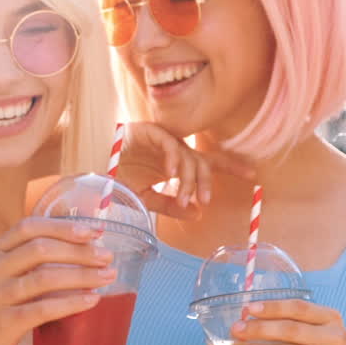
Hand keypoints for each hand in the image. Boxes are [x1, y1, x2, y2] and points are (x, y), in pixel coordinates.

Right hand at [0, 217, 116, 344]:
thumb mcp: (3, 280)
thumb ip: (30, 264)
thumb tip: (81, 252)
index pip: (29, 227)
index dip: (64, 226)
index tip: (94, 231)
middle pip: (42, 249)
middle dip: (80, 250)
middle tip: (108, 256)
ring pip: (45, 277)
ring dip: (82, 275)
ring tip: (108, 277)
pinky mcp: (4, 323)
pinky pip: (43, 309)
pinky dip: (71, 303)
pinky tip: (92, 301)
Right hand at [115, 122, 254, 219]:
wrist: (92, 169)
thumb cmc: (119, 180)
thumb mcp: (148, 199)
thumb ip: (172, 206)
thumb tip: (198, 214)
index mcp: (177, 162)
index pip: (209, 163)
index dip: (232, 167)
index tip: (253, 175)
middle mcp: (174, 149)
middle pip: (201, 161)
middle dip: (206, 181)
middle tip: (205, 199)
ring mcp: (161, 139)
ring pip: (186, 156)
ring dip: (187, 178)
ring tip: (183, 196)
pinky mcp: (147, 130)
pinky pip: (167, 142)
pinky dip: (172, 157)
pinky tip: (170, 173)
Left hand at [230, 298, 345, 344]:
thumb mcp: (326, 337)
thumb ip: (299, 327)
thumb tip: (254, 321)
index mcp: (331, 319)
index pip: (298, 307)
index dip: (272, 307)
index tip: (248, 308)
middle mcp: (335, 337)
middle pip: (291, 329)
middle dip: (260, 329)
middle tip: (236, 330)